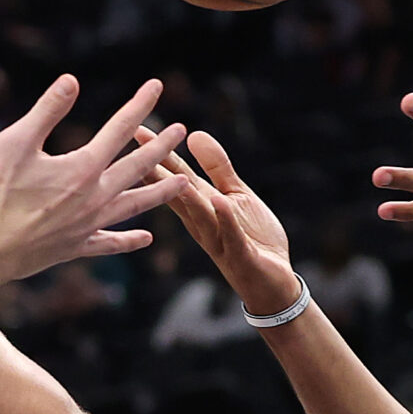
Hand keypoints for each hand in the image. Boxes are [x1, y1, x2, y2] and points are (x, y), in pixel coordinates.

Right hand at [0, 75, 188, 284]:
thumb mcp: (14, 143)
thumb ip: (46, 111)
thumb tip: (71, 80)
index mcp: (83, 168)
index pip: (120, 128)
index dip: (139, 104)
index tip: (157, 86)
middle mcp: (95, 196)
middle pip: (138, 166)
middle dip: (161, 146)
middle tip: (181, 130)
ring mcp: (90, 224)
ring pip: (135, 205)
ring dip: (161, 192)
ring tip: (185, 182)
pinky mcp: (78, 246)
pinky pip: (111, 243)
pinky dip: (129, 240)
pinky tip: (146, 239)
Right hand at [140, 128, 300, 313]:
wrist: (273, 282)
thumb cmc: (252, 238)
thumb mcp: (235, 194)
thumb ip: (217, 167)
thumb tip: (195, 135)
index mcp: (199, 208)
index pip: (175, 178)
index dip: (158, 156)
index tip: (139, 131)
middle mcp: (202, 224)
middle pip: (178, 195)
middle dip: (159, 173)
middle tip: (140, 148)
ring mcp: (220, 241)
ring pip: (200, 216)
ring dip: (188, 197)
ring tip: (177, 174)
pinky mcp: (241, 256)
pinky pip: (232, 235)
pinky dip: (225, 219)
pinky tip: (219, 201)